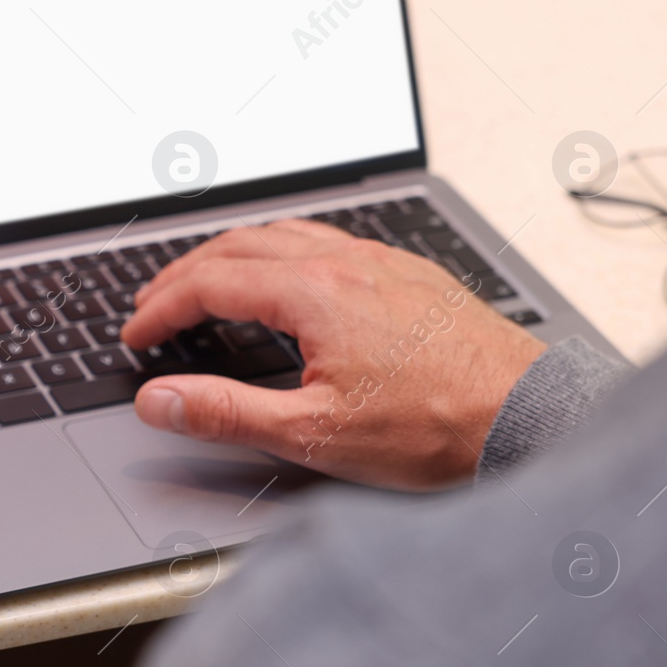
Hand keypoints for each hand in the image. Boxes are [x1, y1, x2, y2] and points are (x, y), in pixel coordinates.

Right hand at [121, 220, 544, 489]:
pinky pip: (328, 240)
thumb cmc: (436, 428)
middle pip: (240, 244)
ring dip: (232, 253)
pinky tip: (289, 277)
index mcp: (315, 293)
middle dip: (186, 273)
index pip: (211, 283)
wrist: (530, 417)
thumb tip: (159, 400)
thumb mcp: (313, 434)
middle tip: (153, 303)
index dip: (162, 308)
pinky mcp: (411, 274)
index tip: (136, 335)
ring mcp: (382, 262)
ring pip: (286, 233)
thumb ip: (225, 413)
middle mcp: (347, 262)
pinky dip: (282, 250)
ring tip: (205, 280)